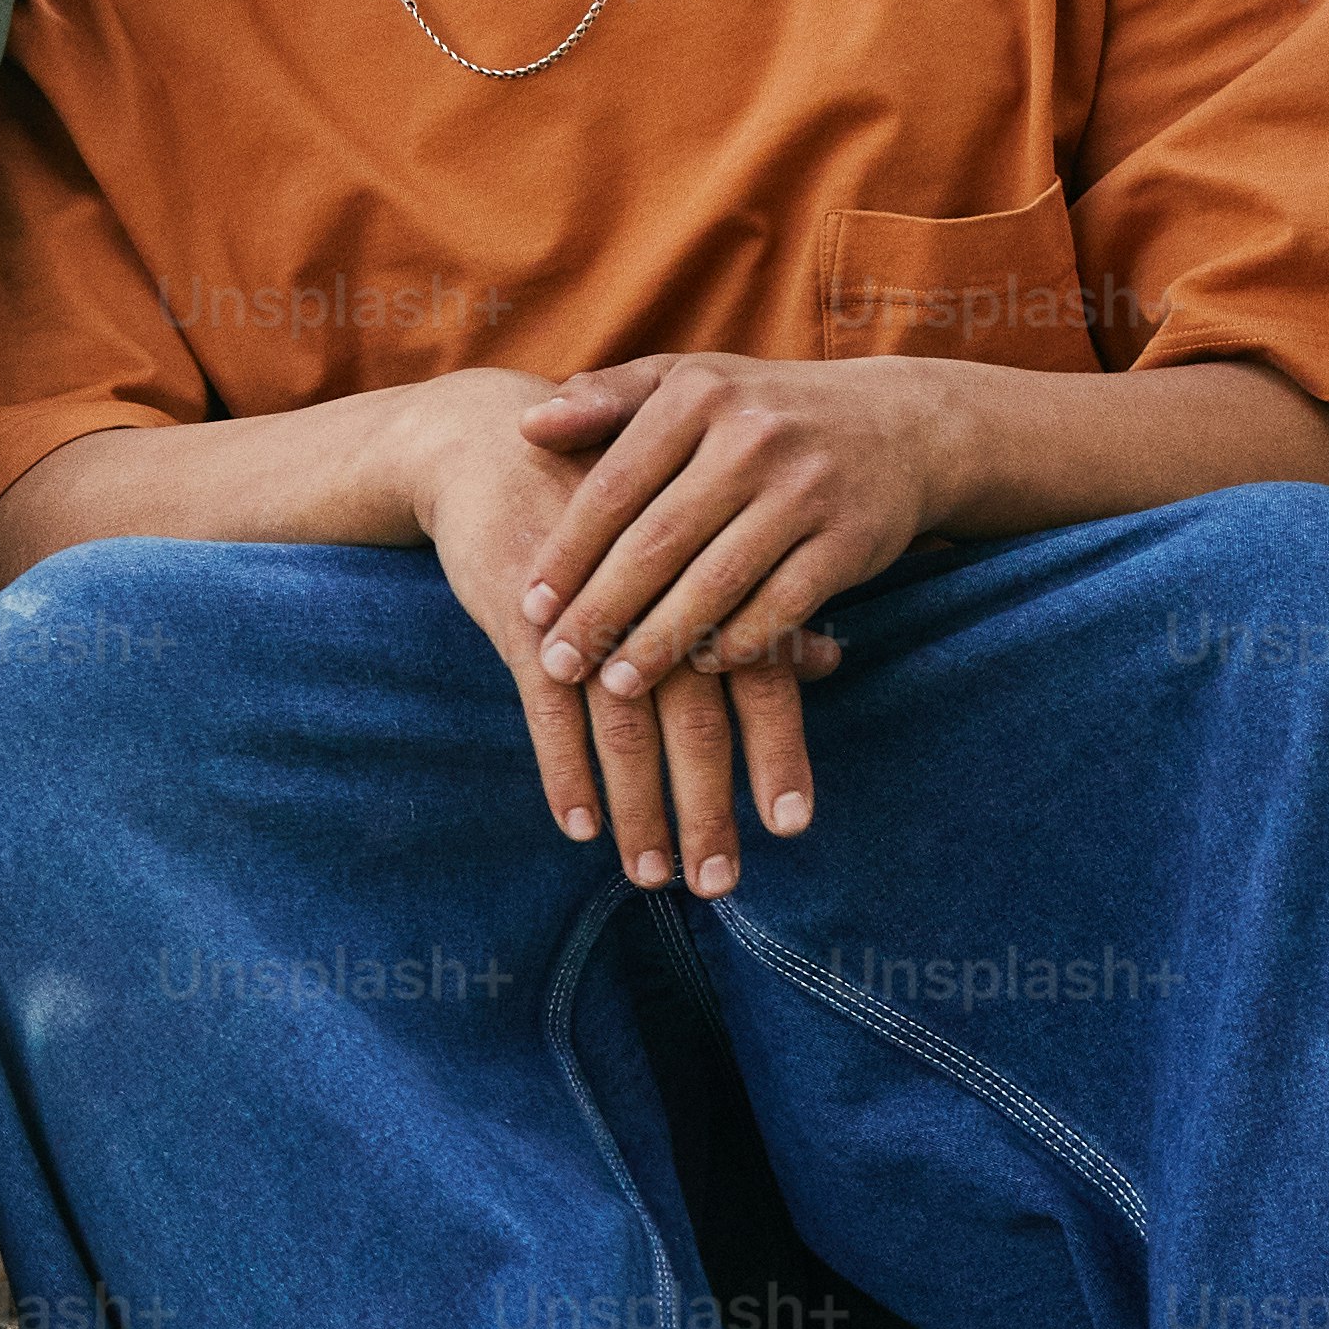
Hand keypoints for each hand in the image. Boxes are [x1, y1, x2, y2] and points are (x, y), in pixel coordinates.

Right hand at [397, 372, 839, 892]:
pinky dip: (564, 773)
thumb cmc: (610, 500)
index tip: (792, 828)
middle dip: (706, 810)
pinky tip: (579, 827)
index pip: (759, 681)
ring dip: (638, 810)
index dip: (776, 757)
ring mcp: (589, 614)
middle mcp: (659, 600)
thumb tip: (834, 658)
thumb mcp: (693, 536)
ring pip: (623, 731)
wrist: (495, 445)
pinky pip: (548, 714)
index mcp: (711, 579)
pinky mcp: (524, 623)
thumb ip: (760, 600)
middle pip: (695, 720)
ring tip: (650, 877)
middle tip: (718, 883)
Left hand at [518, 352, 926, 862]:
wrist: (903, 425)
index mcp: (698, 395)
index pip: (613, 488)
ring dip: (661, 643)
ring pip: (716, 582)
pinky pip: (782, 605)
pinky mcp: (852, 539)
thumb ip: (605, 400)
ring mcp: (807, 490)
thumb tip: (525, 427)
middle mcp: (753, 437)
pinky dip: (740, 641)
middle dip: (601, 612)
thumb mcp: (686, 383)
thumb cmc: (761, 411)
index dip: (567, 554)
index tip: (529, 607)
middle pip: (657, 542)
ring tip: (614, 685)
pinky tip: (701, 667)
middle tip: (558, 664)